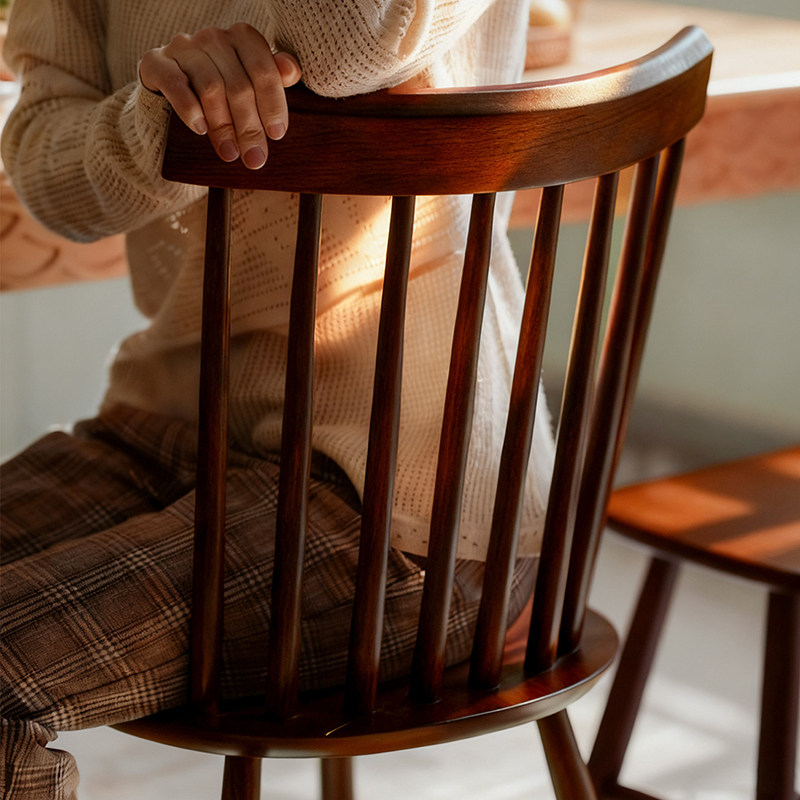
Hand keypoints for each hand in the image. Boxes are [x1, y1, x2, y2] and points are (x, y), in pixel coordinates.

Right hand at [139, 24, 301, 169]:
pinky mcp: (156, 62)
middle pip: (238, 85)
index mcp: (242, 38)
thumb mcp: (252, 82)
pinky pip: (175, 84)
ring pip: (210, 88)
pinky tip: (200, 130)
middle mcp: (213, 37)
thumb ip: (274, 77)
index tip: (277, 135)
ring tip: (230, 154)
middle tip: (255, 158)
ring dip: (223, 126)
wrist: (172, 84)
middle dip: (249, 127)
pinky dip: (190, 109)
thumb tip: (291, 72)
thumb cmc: (223, 86)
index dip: (273, 104)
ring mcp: (183, 47)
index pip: (263, 70)